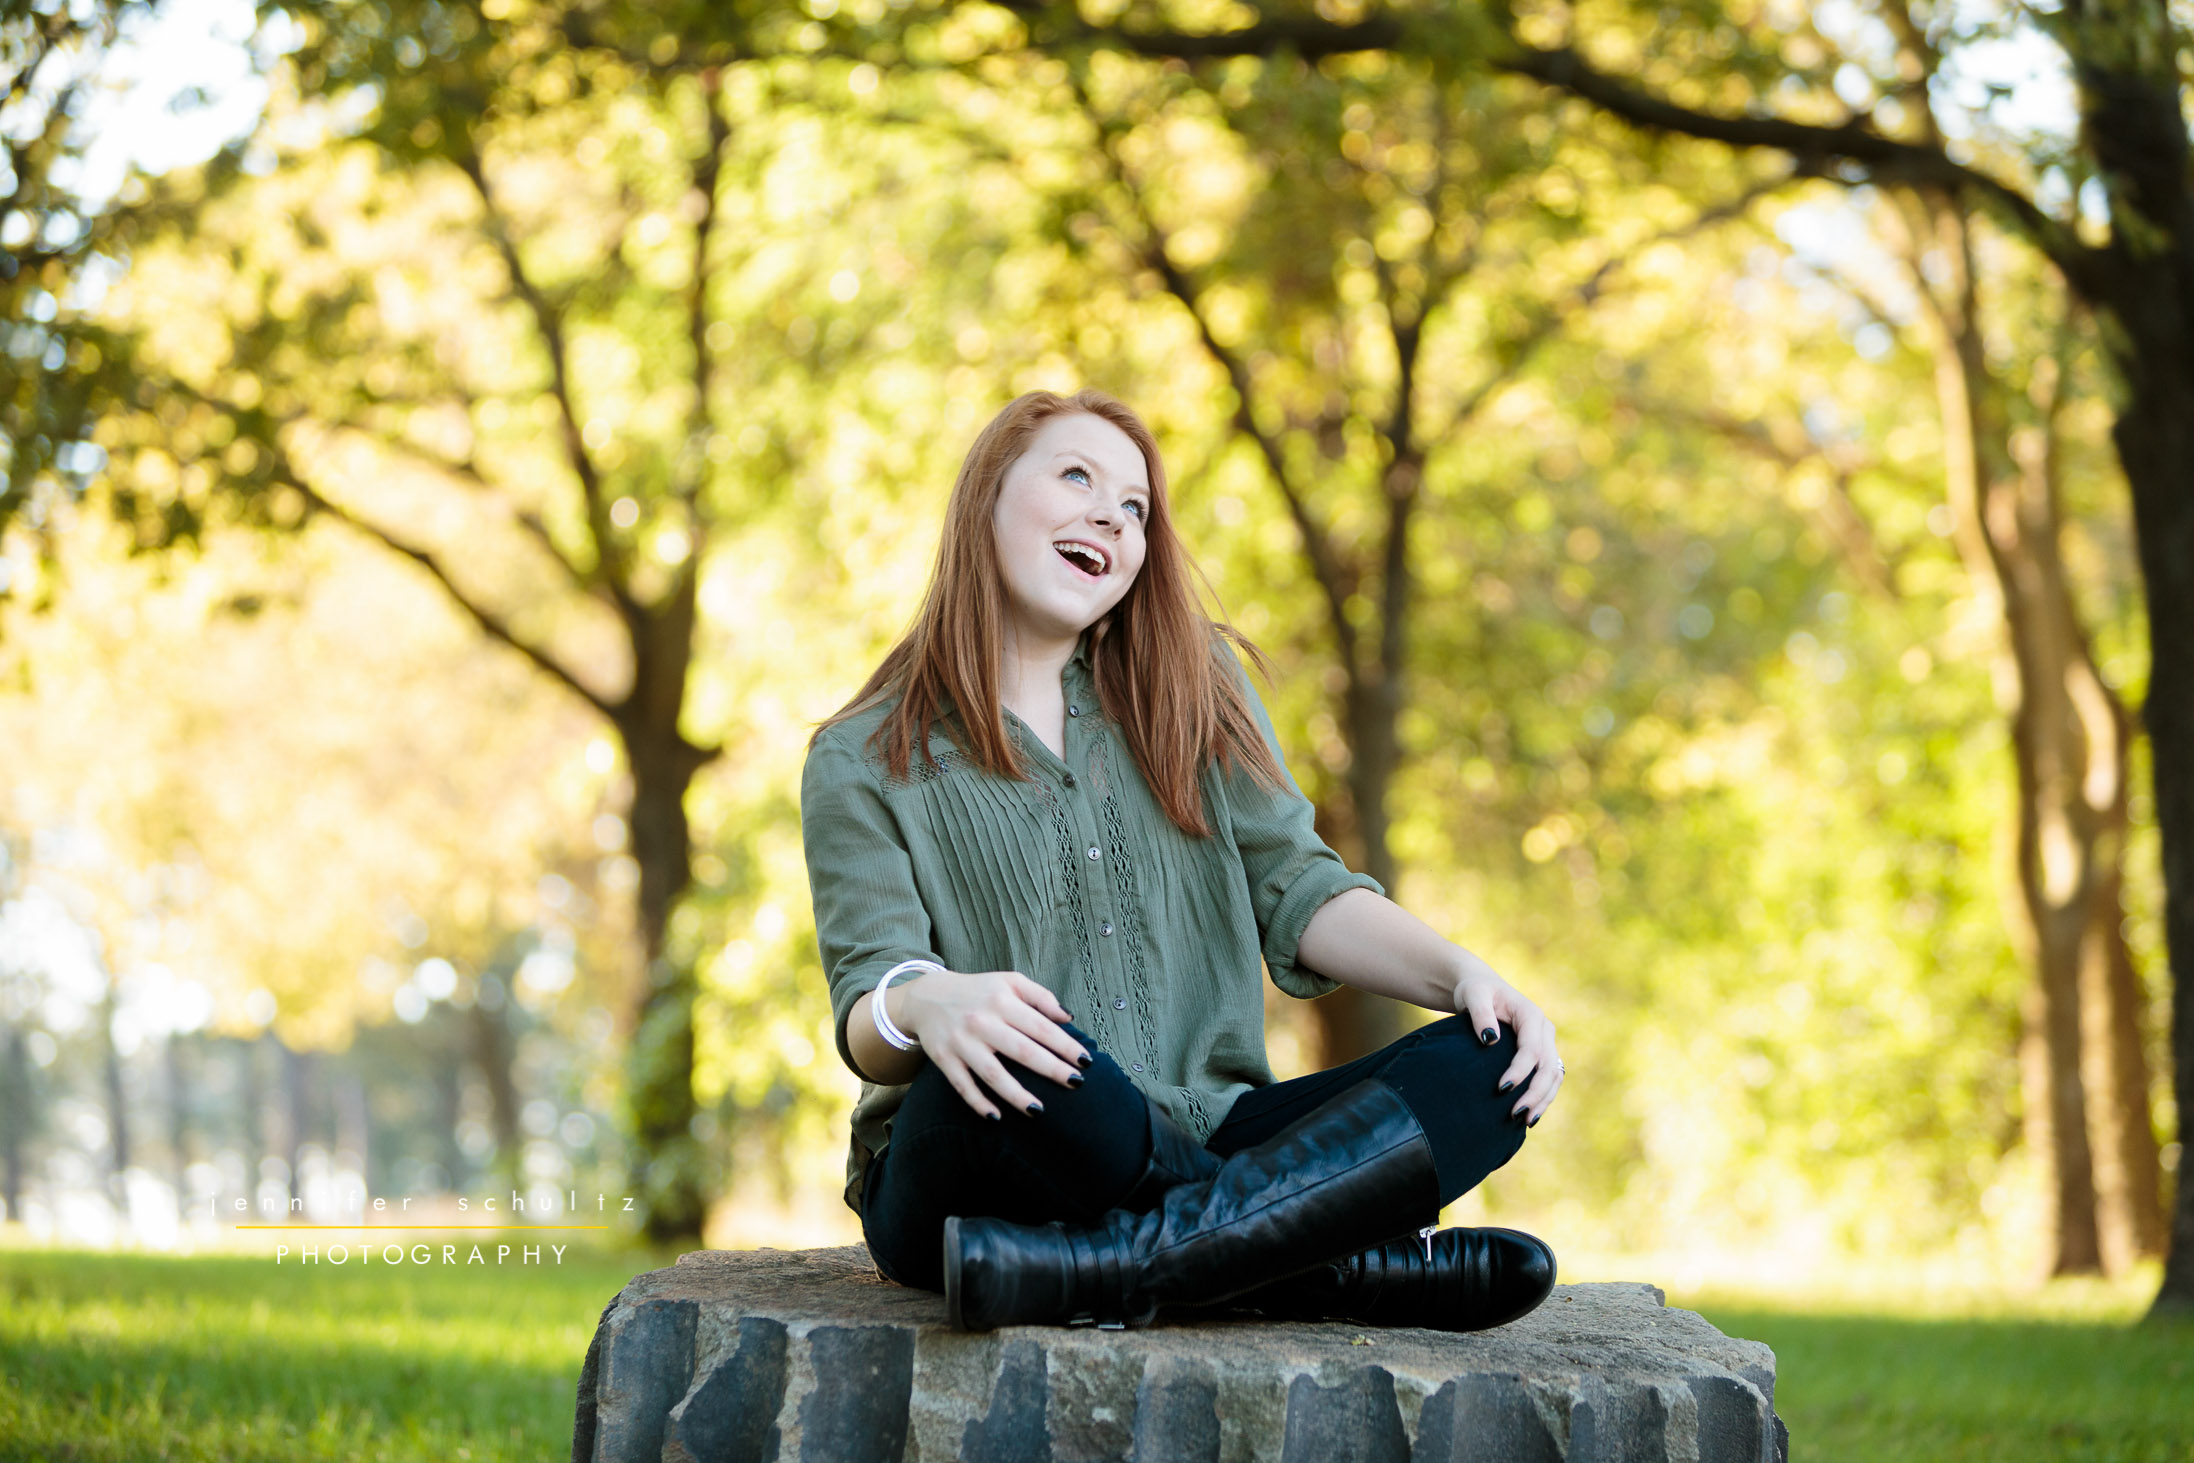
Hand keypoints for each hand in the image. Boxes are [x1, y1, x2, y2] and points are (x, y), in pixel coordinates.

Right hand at [895, 967, 1090, 1119]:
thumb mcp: (1010, 981)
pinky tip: (996, 1117)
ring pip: (992, 1074)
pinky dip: (978, 1103)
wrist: (928, 997)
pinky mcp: (944, 1059)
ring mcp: (962, 1042)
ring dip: (1016, 1095)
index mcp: (1002, 1001)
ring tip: (1039, 1110)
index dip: (1064, 1045)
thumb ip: (1041, 996)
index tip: (1085, 1061)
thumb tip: (1068, 1017)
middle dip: (1051, 1069)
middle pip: (1022, 1051)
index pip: (1040, 1027)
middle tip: (1075, 1084)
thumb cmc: (979, 991)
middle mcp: (982, 1021)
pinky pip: (963, 1086)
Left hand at [1450, 957, 1562, 1125]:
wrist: (1483, 989)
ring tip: (1527, 1121)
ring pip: (1554, 1075)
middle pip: (1548, 1066)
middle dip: (1535, 1092)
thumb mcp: (1473, 994)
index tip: (1501, 1089)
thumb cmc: (1476, 991)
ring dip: (1543, 1099)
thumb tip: (1490, 1040)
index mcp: (1530, 1014)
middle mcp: (1544, 1029)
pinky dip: (1543, 1096)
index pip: (1531, 1048)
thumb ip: (1480, 1014)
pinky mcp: (1542, 1053)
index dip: (1520, 1071)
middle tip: (1516, 1114)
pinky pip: (1549, 1077)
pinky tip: (1531, 1114)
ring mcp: (1546, 1042)